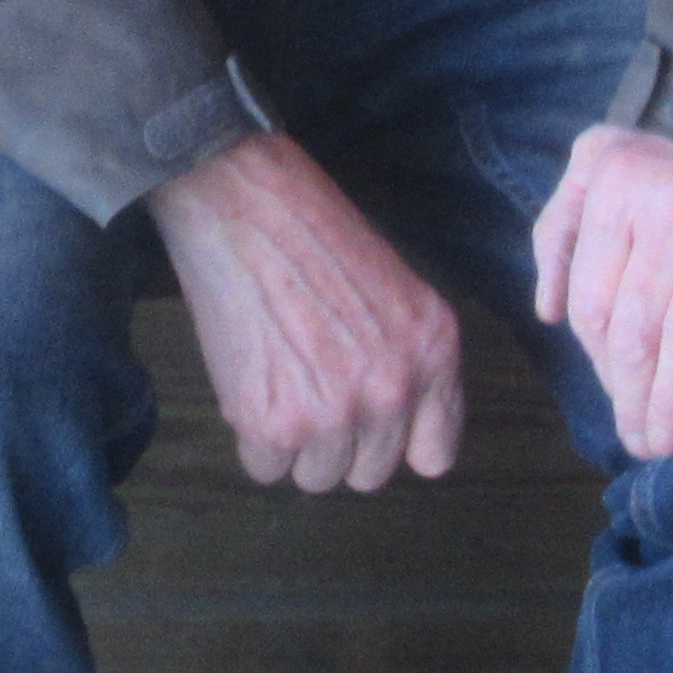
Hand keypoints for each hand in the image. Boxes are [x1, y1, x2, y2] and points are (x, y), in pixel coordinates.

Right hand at [146, 130, 466, 492]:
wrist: (237, 197)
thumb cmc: (306, 226)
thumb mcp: (392, 285)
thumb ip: (404, 355)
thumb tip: (389, 423)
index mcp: (433, 350)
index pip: (435, 453)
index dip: (397, 442)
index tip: (371, 426)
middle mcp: (394, 388)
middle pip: (368, 472)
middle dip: (336, 439)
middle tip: (305, 383)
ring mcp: (336, 411)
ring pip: (316, 475)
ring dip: (291, 441)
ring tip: (273, 376)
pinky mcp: (275, 423)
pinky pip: (265, 467)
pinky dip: (250, 435)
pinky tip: (246, 377)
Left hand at [525, 125, 672, 462]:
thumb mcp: (599, 158)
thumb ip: (560, 227)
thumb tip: (547, 311)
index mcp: (611, 187)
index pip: (592, 301)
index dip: (598, 363)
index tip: (614, 397)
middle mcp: (663, 208)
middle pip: (635, 329)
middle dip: (631, 399)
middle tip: (641, 442)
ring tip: (669, 444)